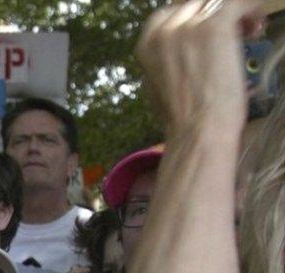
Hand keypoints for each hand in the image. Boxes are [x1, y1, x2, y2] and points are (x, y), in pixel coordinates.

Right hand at [137, 0, 262, 133]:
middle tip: (238, 31)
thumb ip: (167, 59)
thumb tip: (185, 50)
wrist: (197, 130)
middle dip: (218, 15)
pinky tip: (256, 28)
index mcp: (147, 43)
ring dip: (237, 13)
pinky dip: (251, 11)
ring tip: (250, 30)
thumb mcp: (160, 84)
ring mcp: (188, 25)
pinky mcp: (214, 26)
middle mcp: (164, 29)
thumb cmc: (183, 118)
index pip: (175, 12)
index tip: (213, 31)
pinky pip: (238, 4)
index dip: (197, 19)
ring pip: (219, 3)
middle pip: (198, 4)